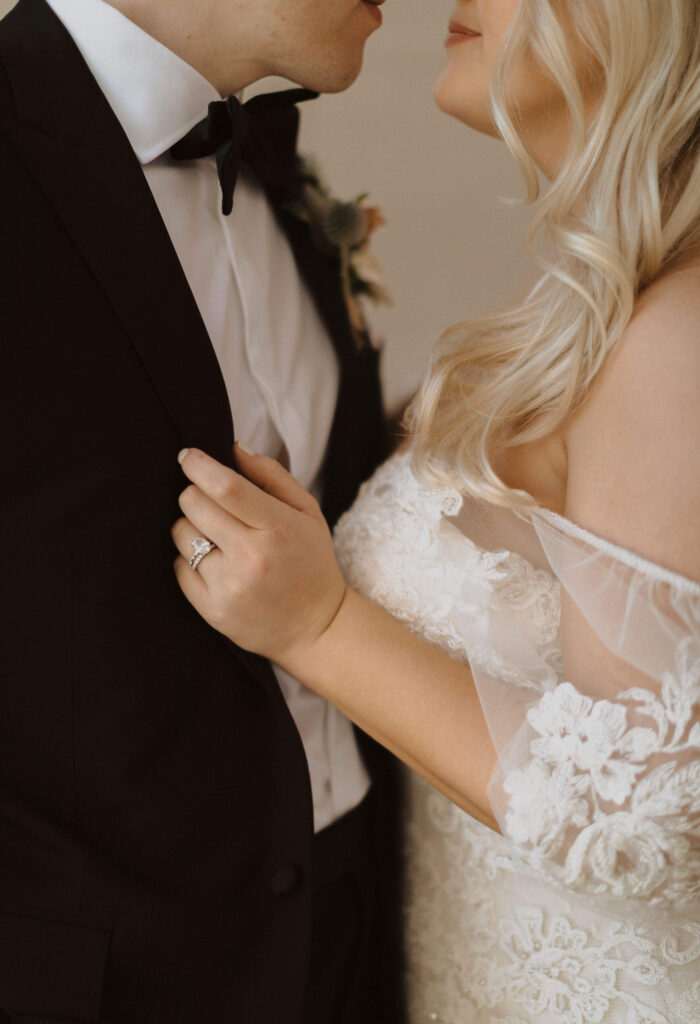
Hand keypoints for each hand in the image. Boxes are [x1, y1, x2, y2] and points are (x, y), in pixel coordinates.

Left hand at [172, 444, 347, 665]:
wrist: (317, 629)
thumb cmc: (312, 563)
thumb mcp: (308, 513)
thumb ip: (272, 476)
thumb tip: (234, 448)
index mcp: (279, 527)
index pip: (227, 487)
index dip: (199, 465)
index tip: (186, 455)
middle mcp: (252, 556)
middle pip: (194, 505)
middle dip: (194, 494)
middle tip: (209, 502)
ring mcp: (229, 586)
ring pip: (181, 534)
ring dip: (191, 527)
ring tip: (216, 538)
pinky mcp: (212, 610)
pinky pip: (178, 568)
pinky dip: (188, 560)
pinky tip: (213, 564)